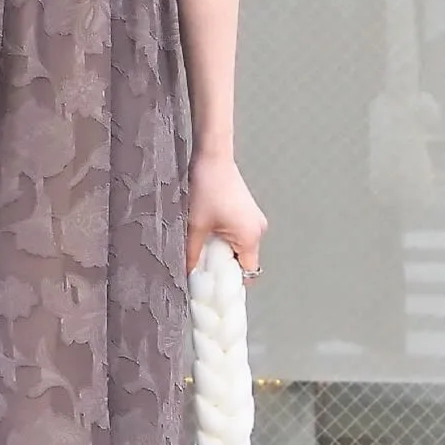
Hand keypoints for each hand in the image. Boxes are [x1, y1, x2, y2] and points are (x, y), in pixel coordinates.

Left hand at [186, 151, 266, 279]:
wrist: (212, 157)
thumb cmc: (206, 187)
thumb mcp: (195, 225)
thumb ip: (191, 254)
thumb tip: (186, 274)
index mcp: (250, 237)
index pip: (247, 274)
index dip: (229, 283)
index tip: (212, 288)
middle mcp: (258, 230)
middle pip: (243, 262)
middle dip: (223, 267)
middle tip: (201, 269)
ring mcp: (254, 220)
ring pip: (239, 248)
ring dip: (222, 252)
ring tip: (202, 248)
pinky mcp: (247, 212)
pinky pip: (238, 235)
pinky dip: (225, 239)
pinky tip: (208, 234)